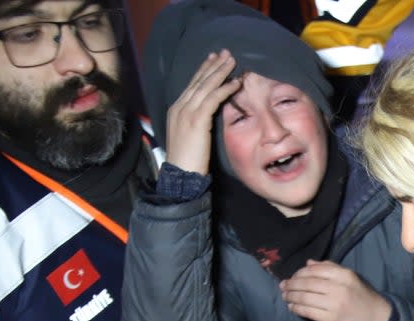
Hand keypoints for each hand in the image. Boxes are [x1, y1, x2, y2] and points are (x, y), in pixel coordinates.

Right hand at [164, 50, 240, 174]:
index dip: (203, 71)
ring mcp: (186, 112)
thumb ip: (197, 122)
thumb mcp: (191, 136)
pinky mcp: (196, 120)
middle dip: (212, 65)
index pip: (192, 85)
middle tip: (225, 52)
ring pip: (205, 86)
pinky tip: (236, 83)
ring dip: (220, 72)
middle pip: (198, 81)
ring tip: (232, 61)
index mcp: (177, 109)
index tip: (213, 59)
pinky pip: (212, 99)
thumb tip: (207, 116)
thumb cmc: (188, 160)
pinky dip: (225, 89)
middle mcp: (179, 106)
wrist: (180, 174)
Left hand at [280, 261, 392, 320]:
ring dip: (291, 296)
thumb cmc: (363, 296)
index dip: (299, 272)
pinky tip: (292, 307)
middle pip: (307, 283)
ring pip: (305, 297)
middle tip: (283, 286)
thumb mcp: (351, 277)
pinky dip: (297, 308)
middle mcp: (338, 287)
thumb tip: (308, 263)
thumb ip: (330, 268)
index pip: (315, 269)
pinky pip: (308, 311)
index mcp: (344, 275)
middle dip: (291, 284)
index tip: (293, 276)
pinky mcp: (332, 319)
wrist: (378, 318)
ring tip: (285, 296)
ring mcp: (335, 304)